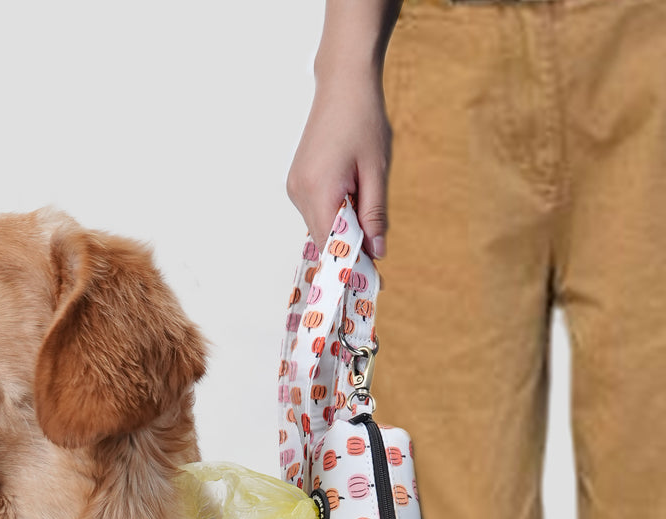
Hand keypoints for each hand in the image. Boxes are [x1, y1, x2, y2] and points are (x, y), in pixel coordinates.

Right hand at [287, 64, 391, 257]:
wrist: (343, 85)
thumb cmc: (364, 120)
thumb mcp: (377, 170)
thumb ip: (375, 214)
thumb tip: (377, 251)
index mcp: (319, 190)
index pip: (332, 243)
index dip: (351, 263)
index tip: (371, 280)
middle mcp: (300, 193)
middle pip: (324, 239)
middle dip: (349, 249)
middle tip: (377, 258)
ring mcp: (295, 188)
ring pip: (320, 226)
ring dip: (343, 229)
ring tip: (367, 211)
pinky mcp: (297, 182)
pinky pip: (316, 211)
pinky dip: (335, 215)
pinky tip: (352, 199)